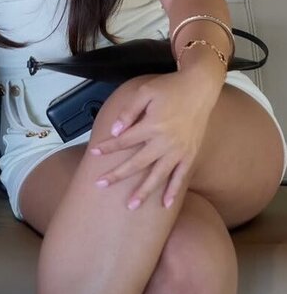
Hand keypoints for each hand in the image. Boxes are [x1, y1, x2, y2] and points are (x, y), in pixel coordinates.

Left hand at [90, 68, 221, 208]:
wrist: (200, 88)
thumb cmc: (169, 88)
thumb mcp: (145, 91)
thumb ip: (129, 111)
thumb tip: (115, 131)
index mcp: (152, 125)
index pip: (124, 141)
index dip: (108, 147)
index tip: (93, 153)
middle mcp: (165, 142)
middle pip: (137, 163)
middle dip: (117, 175)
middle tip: (100, 185)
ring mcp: (179, 150)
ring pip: (158, 175)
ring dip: (144, 191)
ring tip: (131, 205)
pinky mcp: (190, 154)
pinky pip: (181, 176)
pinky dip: (173, 191)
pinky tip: (165, 204)